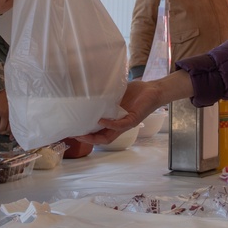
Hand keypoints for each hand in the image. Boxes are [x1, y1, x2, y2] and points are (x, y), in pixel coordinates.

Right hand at [0, 90, 10, 134]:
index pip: (15, 125)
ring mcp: (3, 113)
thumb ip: (11, 111)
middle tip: (0, 131)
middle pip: (8, 128)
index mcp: (14, 112)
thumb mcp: (10, 103)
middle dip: (3, 132)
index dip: (12, 133)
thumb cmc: (3, 94)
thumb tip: (8, 118)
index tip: (10, 138)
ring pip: (1, 128)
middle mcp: (10, 114)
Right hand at [76, 70, 191, 144]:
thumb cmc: (136, 92)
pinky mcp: (133, 119)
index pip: (99, 132)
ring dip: (96, 137)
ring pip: (109, 136)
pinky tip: (101, 120)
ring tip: (84, 134)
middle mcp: (119, 125)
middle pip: (102, 138)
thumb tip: (90, 88)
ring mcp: (125, 123)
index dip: (87, 134)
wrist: (153, 90)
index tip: (74, 130)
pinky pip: (120, 126)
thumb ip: (106, 96)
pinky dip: (109, 124)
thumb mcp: (117, 94)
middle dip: (88, 139)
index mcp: (114, 120)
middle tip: (75, 135)